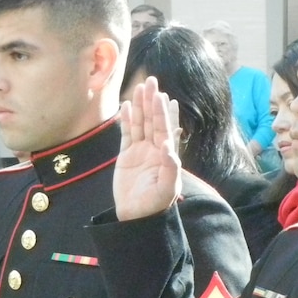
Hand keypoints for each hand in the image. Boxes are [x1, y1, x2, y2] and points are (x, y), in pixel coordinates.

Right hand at [112, 76, 182, 220]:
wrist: (136, 216)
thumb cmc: (155, 204)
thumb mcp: (167, 188)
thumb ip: (170, 167)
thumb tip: (168, 146)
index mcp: (166, 155)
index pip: (165, 128)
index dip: (164, 112)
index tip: (164, 96)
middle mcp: (154, 149)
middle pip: (152, 121)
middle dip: (152, 102)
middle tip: (151, 81)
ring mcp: (140, 151)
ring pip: (140, 124)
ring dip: (140, 106)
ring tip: (139, 88)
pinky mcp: (126, 156)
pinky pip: (126, 134)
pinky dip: (127, 120)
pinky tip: (126, 106)